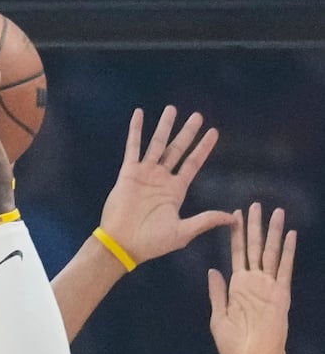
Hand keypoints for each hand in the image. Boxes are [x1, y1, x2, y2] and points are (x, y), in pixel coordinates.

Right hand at [100, 106, 233, 263]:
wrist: (122, 245)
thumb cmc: (151, 243)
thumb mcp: (183, 232)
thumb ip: (206, 220)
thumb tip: (232, 218)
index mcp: (175, 191)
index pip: (193, 163)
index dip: (203, 147)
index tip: (214, 132)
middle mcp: (161, 179)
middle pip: (177, 149)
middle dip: (187, 132)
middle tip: (198, 116)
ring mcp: (144, 175)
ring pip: (157, 144)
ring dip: (164, 126)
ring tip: (172, 109)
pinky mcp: (128, 174)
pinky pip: (133, 148)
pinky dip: (136, 131)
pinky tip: (139, 114)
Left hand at [208, 203, 294, 353]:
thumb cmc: (233, 344)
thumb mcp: (218, 317)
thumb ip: (217, 293)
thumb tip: (212, 270)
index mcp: (237, 287)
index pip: (237, 255)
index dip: (236, 236)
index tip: (234, 217)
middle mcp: (254, 282)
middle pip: (255, 248)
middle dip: (254, 226)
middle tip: (255, 204)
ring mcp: (269, 286)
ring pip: (272, 253)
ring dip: (273, 232)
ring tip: (276, 212)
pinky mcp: (281, 294)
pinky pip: (285, 269)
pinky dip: (288, 252)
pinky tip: (290, 235)